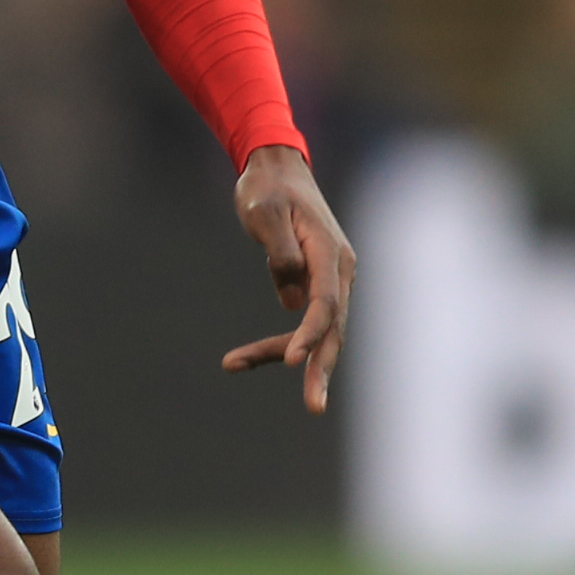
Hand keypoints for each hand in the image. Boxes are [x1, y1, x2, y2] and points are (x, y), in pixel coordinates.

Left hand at [220, 143, 353, 413]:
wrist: (275, 167)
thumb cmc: (266, 187)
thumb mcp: (263, 211)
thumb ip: (279, 251)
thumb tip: (291, 298)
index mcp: (329, 253)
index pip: (326, 303)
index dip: (311, 334)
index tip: (294, 361)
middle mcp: (337, 270)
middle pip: (332, 328)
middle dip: (320, 369)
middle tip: (313, 407)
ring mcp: (330, 278)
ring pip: (318, 330)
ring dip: (292, 359)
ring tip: (237, 366)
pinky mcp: (316, 284)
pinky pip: (305, 321)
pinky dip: (281, 341)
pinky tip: (244, 358)